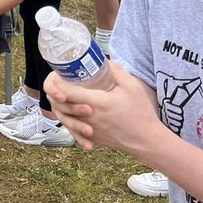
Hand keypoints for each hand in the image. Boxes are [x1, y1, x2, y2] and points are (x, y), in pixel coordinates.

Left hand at [45, 62, 167, 154]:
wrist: (147, 141)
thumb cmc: (141, 113)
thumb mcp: (132, 87)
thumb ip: (116, 71)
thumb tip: (104, 61)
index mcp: (97, 103)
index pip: (66, 92)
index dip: (57, 83)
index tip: (59, 74)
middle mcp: (89, 117)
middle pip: (60, 104)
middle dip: (55, 92)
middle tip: (58, 82)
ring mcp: (88, 129)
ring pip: (64, 117)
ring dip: (59, 106)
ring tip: (62, 95)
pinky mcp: (91, 138)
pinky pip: (72, 128)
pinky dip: (69, 119)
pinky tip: (71, 112)